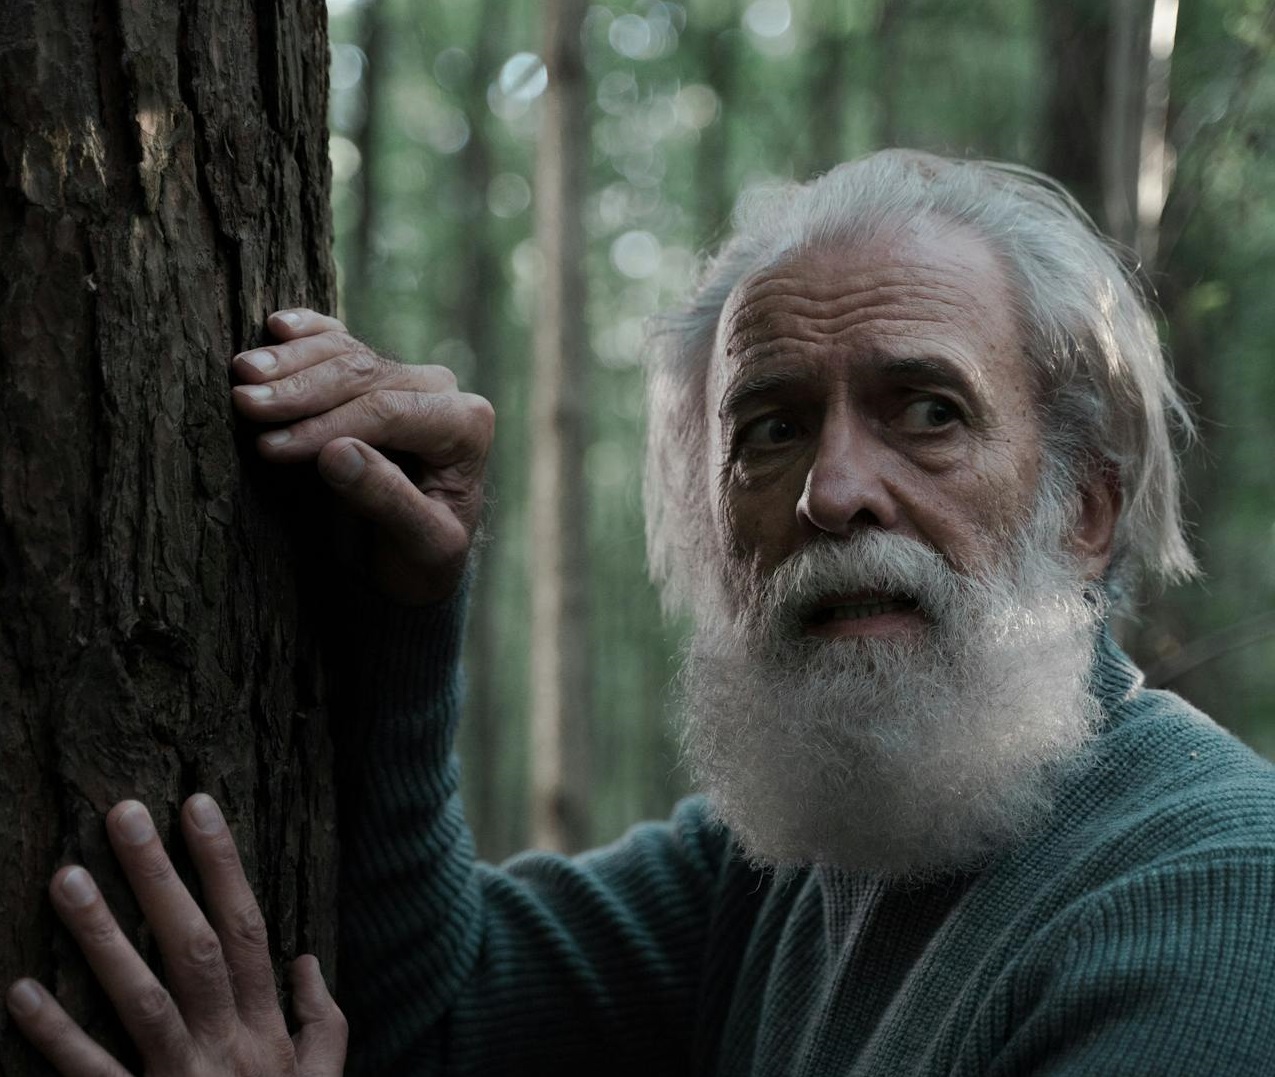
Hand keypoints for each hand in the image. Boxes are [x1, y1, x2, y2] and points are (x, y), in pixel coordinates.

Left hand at [5, 796, 345, 1076]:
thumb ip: (323, 1020)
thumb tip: (308, 958)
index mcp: (266, 1028)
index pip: (246, 928)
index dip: (222, 865)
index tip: (195, 807)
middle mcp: (226, 1046)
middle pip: (193, 947)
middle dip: (161, 877)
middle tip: (124, 815)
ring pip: (142, 998)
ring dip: (102, 937)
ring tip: (66, 878)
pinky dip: (55, 1036)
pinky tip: (19, 992)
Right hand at [231, 309, 492, 604]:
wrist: (417, 554)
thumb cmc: (423, 555)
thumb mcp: (421, 545)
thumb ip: (387, 499)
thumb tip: (336, 452)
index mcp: (466, 426)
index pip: (388, 411)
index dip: (326, 425)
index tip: (271, 446)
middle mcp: (442, 390)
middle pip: (363, 376)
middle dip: (299, 390)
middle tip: (244, 402)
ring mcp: (408, 376)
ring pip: (345, 353)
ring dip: (290, 361)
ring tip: (242, 374)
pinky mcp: (376, 374)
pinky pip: (338, 342)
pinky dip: (306, 334)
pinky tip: (276, 326)